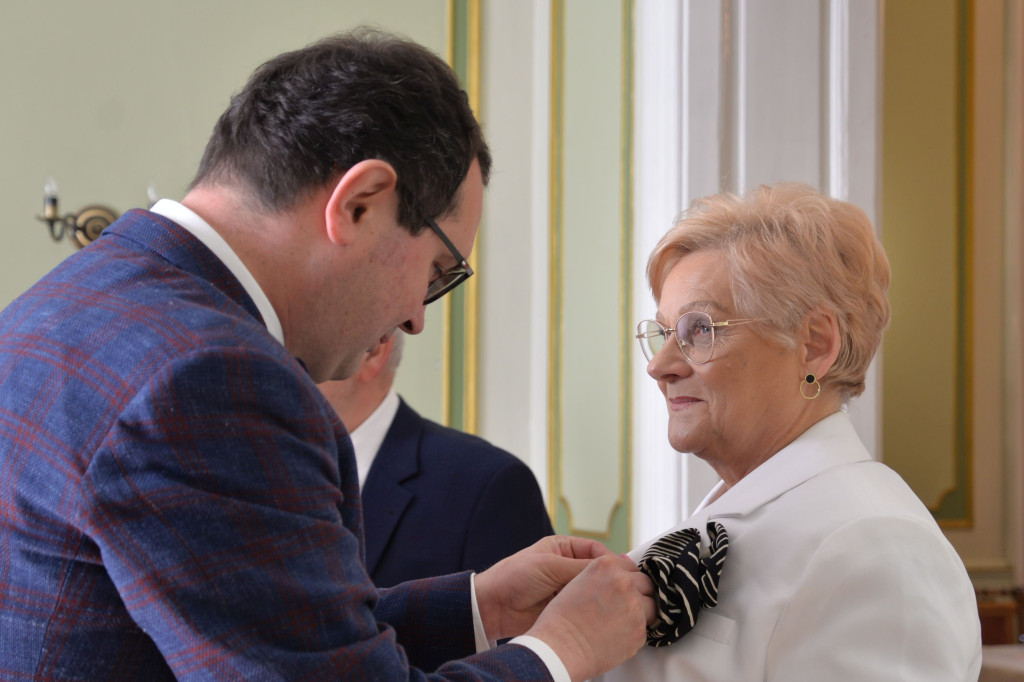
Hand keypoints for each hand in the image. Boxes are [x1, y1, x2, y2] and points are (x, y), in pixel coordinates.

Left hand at [475, 535, 612, 640]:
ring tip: (617, 603)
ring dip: (602, 597)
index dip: (611, 560)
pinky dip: (594, 612)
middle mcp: (567, 567)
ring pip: (593, 591)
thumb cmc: (514, 577)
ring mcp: (567, 589)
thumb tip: (612, 568)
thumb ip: (581, 567)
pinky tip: (603, 615)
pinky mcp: (565, 609)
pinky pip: (585, 609)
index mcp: (563, 548)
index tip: (624, 571)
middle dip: (609, 580)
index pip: (596, 550)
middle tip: (625, 590)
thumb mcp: (550, 566)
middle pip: (597, 572)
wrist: (493, 607)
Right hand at [526, 553, 655, 680]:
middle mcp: (624, 582)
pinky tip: (616, 636)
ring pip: (652, 606)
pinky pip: (645, 628)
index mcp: (606, 565)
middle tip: (625, 606)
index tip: (623, 589)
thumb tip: (624, 575)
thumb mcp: (578, 582)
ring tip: (622, 622)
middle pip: (646, 584)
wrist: (560, 648)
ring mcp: (635, 606)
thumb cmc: (562, 618)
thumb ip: (603, 576)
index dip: (627, 579)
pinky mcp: (639, 630)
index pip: (631, 566)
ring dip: (642, 612)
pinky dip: (634, 632)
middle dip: (639, 594)